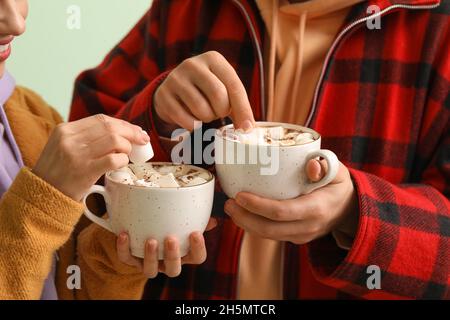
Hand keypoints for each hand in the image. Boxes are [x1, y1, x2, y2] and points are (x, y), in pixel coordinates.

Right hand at [33, 114, 148, 201]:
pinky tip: (121, 165)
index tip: (135, 130)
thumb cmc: (59, 172)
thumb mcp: (64, 146)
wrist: (42, 195)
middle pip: (110, 127)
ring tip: (127, 156)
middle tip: (143, 140)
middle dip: (132, 133)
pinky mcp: (85, 171)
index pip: (101, 119)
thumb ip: (86, 137)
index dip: (123, 124)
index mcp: (65, 129)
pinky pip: (113, 160)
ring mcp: (77, 154)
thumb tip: (122, 132)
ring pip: (114, 141)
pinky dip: (123, 161)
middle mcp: (70, 139)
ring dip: (127, 148)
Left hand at [116, 218, 217, 277]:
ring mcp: (150, 263)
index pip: (197, 258)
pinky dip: (123, 248)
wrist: (144, 231)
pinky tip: (124, 234)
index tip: (195, 233)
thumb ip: (198, 219)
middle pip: (174, 269)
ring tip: (151, 240)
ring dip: (150, 256)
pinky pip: (126, 258)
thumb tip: (212, 218)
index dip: (198, 248)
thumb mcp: (185, 224)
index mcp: (184, 254)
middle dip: (172, 255)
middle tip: (171, 239)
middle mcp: (168, 262)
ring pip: (150, 270)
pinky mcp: (131, 260)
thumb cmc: (170, 227)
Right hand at [154, 51, 254, 130]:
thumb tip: (248, 127)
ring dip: (207, 118)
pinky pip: (187, 120)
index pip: (234, 86)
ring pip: (202, 109)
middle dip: (222, 111)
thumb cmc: (205, 90)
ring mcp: (176, 79)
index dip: (243, 109)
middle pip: (219, 96)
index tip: (247, 128)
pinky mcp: (164, 96)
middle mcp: (193, 64)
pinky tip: (191, 118)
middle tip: (218, 112)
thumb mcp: (223, 88)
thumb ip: (238, 104)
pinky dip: (193, 126)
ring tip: (204, 112)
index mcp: (213, 59)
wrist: (173, 90)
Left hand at [224, 159, 358, 243]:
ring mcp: (301, 235)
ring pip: (267, 235)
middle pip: (268, 229)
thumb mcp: (337, 170)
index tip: (239, 195)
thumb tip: (311, 166)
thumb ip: (325, 165)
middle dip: (244, 218)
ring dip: (245, 223)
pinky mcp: (295, 237)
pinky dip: (254, 225)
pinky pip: (271, 234)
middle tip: (227, 203)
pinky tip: (243, 213)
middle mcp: (307, 227)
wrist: (350, 209)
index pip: (281, 212)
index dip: (258, 206)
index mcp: (316, 208)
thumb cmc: (338, 184)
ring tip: (230, 208)